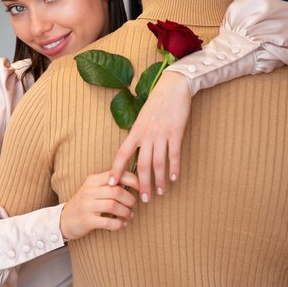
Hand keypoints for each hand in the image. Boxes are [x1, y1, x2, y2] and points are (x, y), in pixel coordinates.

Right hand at [60, 171, 138, 240]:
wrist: (63, 220)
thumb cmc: (84, 204)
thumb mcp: (93, 190)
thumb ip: (110, 185)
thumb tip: (135, 183)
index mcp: (93, 180)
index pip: (116, 174)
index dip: (132, 180)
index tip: (141, 188)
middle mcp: (89, 190)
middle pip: (117, 191)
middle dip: (130, 199)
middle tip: (133, 205)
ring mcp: (87, 205)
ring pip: (113, 206)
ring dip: (126, 212)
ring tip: (129, 215)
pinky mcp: (86, 220)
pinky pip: (108, 222)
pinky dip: (119, 224)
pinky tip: (122, 225)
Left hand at [108, 71, 190, 201]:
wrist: (172, 87)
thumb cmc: (157, 103)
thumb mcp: (142, 118)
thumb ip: (138, 134)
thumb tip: (133, 151)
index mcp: (135, 131)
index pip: (122, 154)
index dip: (116, 170)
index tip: (112, 185)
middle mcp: (146, 134)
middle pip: (142, 164)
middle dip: (142, 183)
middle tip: (143, 198)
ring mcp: (161, 133)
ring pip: (158, 162)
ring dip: (159, 180)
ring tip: (160, 192)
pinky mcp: (175, 132)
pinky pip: (174, 154)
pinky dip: (174, 168)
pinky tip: (174, 178)